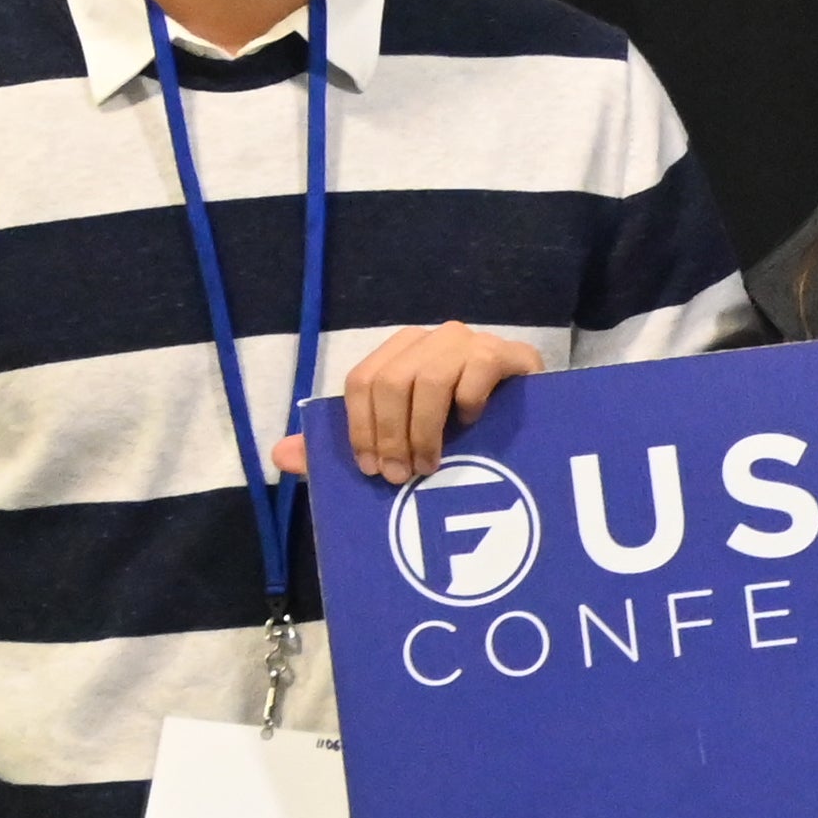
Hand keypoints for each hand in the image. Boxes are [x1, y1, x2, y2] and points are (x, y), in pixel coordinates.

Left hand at [322, 324, 541, 485]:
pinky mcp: (507, 354)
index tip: (371, 470)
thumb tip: (280, 455)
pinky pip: (475, 374)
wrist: (536, 421)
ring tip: (430, 467)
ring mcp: (470, 342)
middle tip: (401, 479)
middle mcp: (432, 339)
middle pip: (391, 380)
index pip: (362, 380)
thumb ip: (343, 447)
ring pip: (429, 379)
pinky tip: (471, 429)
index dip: (360, 428)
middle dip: (391, 436)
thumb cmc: (463, 434)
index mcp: (400, 353)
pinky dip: (467, 408)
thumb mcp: (402, 442)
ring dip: (424, 432)